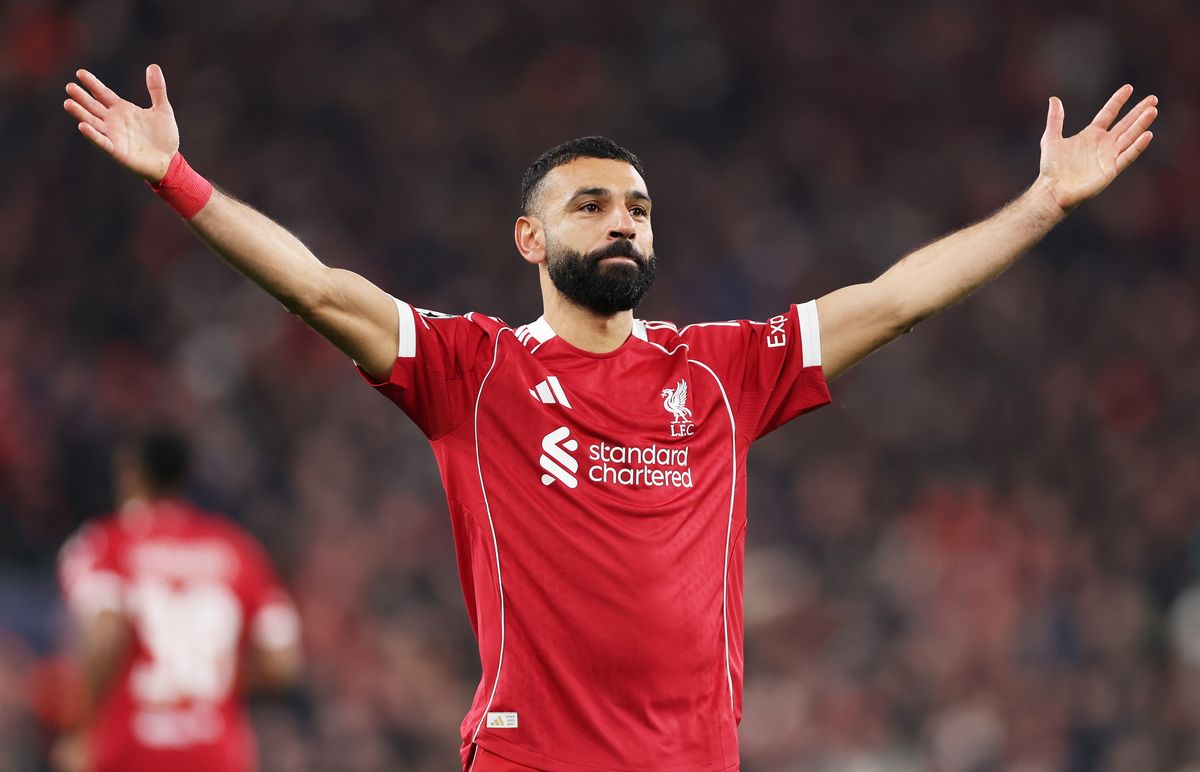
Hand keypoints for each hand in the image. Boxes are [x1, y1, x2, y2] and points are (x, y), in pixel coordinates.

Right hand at [63, 65, 178, 182]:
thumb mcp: (163, 109)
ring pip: (92, 122)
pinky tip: (83, 126)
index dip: (92, 84)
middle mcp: (113, 121)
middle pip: (93, 106)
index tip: (80, 73)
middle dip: (81, 97)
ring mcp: (113, 136)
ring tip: (68, 103)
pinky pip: (102, 142)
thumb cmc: (164, 136)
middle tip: (70, 87)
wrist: (169, 160)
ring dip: (80, 114)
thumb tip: (153, 66)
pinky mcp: (116, 151)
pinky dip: (93, 135)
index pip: (102, 94)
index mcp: (121, 109)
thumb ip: (157, 89)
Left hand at [1038, 85, 1157, 212]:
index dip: (1118, 101)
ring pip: (1130, 137)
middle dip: (1138, 111)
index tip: (1128, 88)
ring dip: (1141, 124)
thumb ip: (1055, 119)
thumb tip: (1054, 99)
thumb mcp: (1051, 138)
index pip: (1108, 114)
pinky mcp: (1111, 170)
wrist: (1053, 190)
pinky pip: (1127, 156)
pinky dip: (1137, 146)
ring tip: (1152, 111)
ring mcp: (1109, 156)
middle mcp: (1103, 144)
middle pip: (1125, 124)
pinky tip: (1147, 135)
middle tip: (1153, 99)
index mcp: (1091, 135)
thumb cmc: (1051, 167)